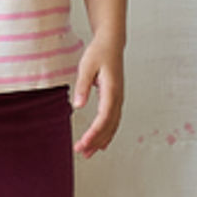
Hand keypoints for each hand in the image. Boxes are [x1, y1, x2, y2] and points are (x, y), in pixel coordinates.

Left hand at [71, 39, 124, 157]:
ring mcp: (118, 99)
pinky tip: (100, 143)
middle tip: (81, 152)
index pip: (104, 118)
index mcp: (112, 90)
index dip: (94, 133)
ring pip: (112, 125)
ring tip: (88, 153)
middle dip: (95, 141)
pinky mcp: (115, 99)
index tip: (83, 143)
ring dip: (101, 140)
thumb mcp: (86, 67)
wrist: (111, 43)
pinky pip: (113, 121)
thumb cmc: (99, 52)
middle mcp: (118, 97)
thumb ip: (82, 86)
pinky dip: (107, 134)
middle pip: (108, 126)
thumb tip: (77, 105)